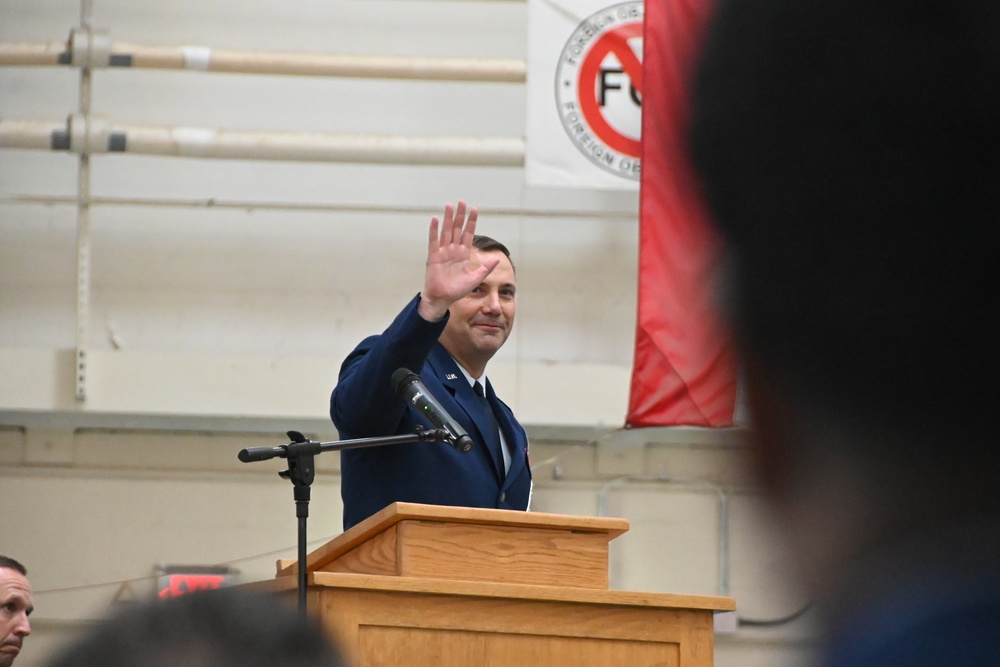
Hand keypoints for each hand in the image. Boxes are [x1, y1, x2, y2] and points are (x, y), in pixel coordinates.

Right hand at [418, 201, 499, 320]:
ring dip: (448, 219)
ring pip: (446, 231)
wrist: (443, 298)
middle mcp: (453, 250)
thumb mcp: (475, 278)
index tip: (475, 210)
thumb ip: (486, 268)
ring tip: (450, 206)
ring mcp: (443, 252)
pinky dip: (434, 230)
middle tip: (462, 202)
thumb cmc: (457, 290)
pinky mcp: (433, 256)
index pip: (468, 234)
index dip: (471, 222)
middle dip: (460, 216)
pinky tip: (435, 219)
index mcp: (463, 254)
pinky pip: (434, 241)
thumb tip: (497, 258)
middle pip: (457, 229)